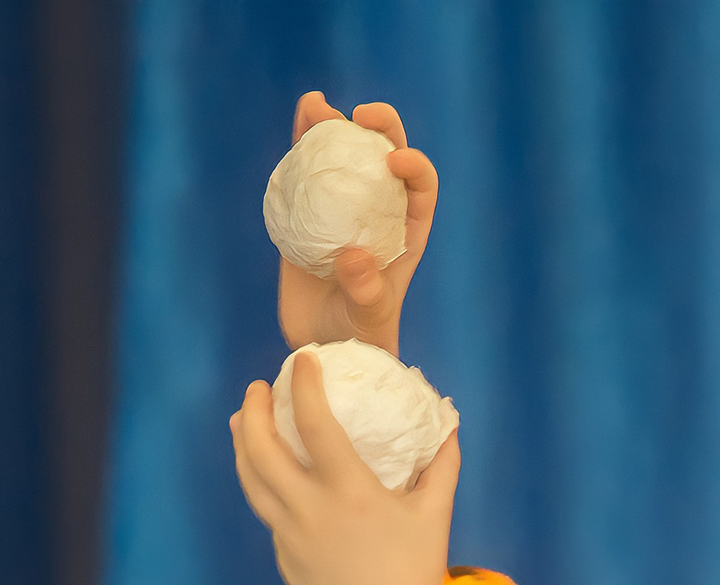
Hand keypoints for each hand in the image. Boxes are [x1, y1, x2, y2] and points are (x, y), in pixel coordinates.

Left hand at [232, 351, 473, 584]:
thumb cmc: (417, 574)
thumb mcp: (435, 514)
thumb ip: (441, 463)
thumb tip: (448, 421)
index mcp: (349, 493)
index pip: (314, 422)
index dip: (303, 385)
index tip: (303, 361)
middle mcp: (310, 510)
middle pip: (261, 449)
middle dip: (253, 411)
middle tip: (257, 389)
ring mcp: (290, 537)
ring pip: (251, 481)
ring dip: (243, 445)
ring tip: (243, 423)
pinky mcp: (283, 558)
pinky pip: (270, 513)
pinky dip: (266, 486)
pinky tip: (274, 477)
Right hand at [275, 92, 437, 356]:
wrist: (321, 344)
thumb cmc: (359, 336)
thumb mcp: (369, 320)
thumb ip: (367, 291)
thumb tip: (353, 255)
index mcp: (406, 232)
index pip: (420, 188)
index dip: (415, 166)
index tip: (395, 160)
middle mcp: (377, 212)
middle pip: (386, 158)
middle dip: (380, 129)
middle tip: (361, 115)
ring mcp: (342, 209)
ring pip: (344, 157)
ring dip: (333, 126)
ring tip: (315, 105)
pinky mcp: (307, 213)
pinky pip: (306, 173)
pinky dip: (302, 145)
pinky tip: (298, 122)